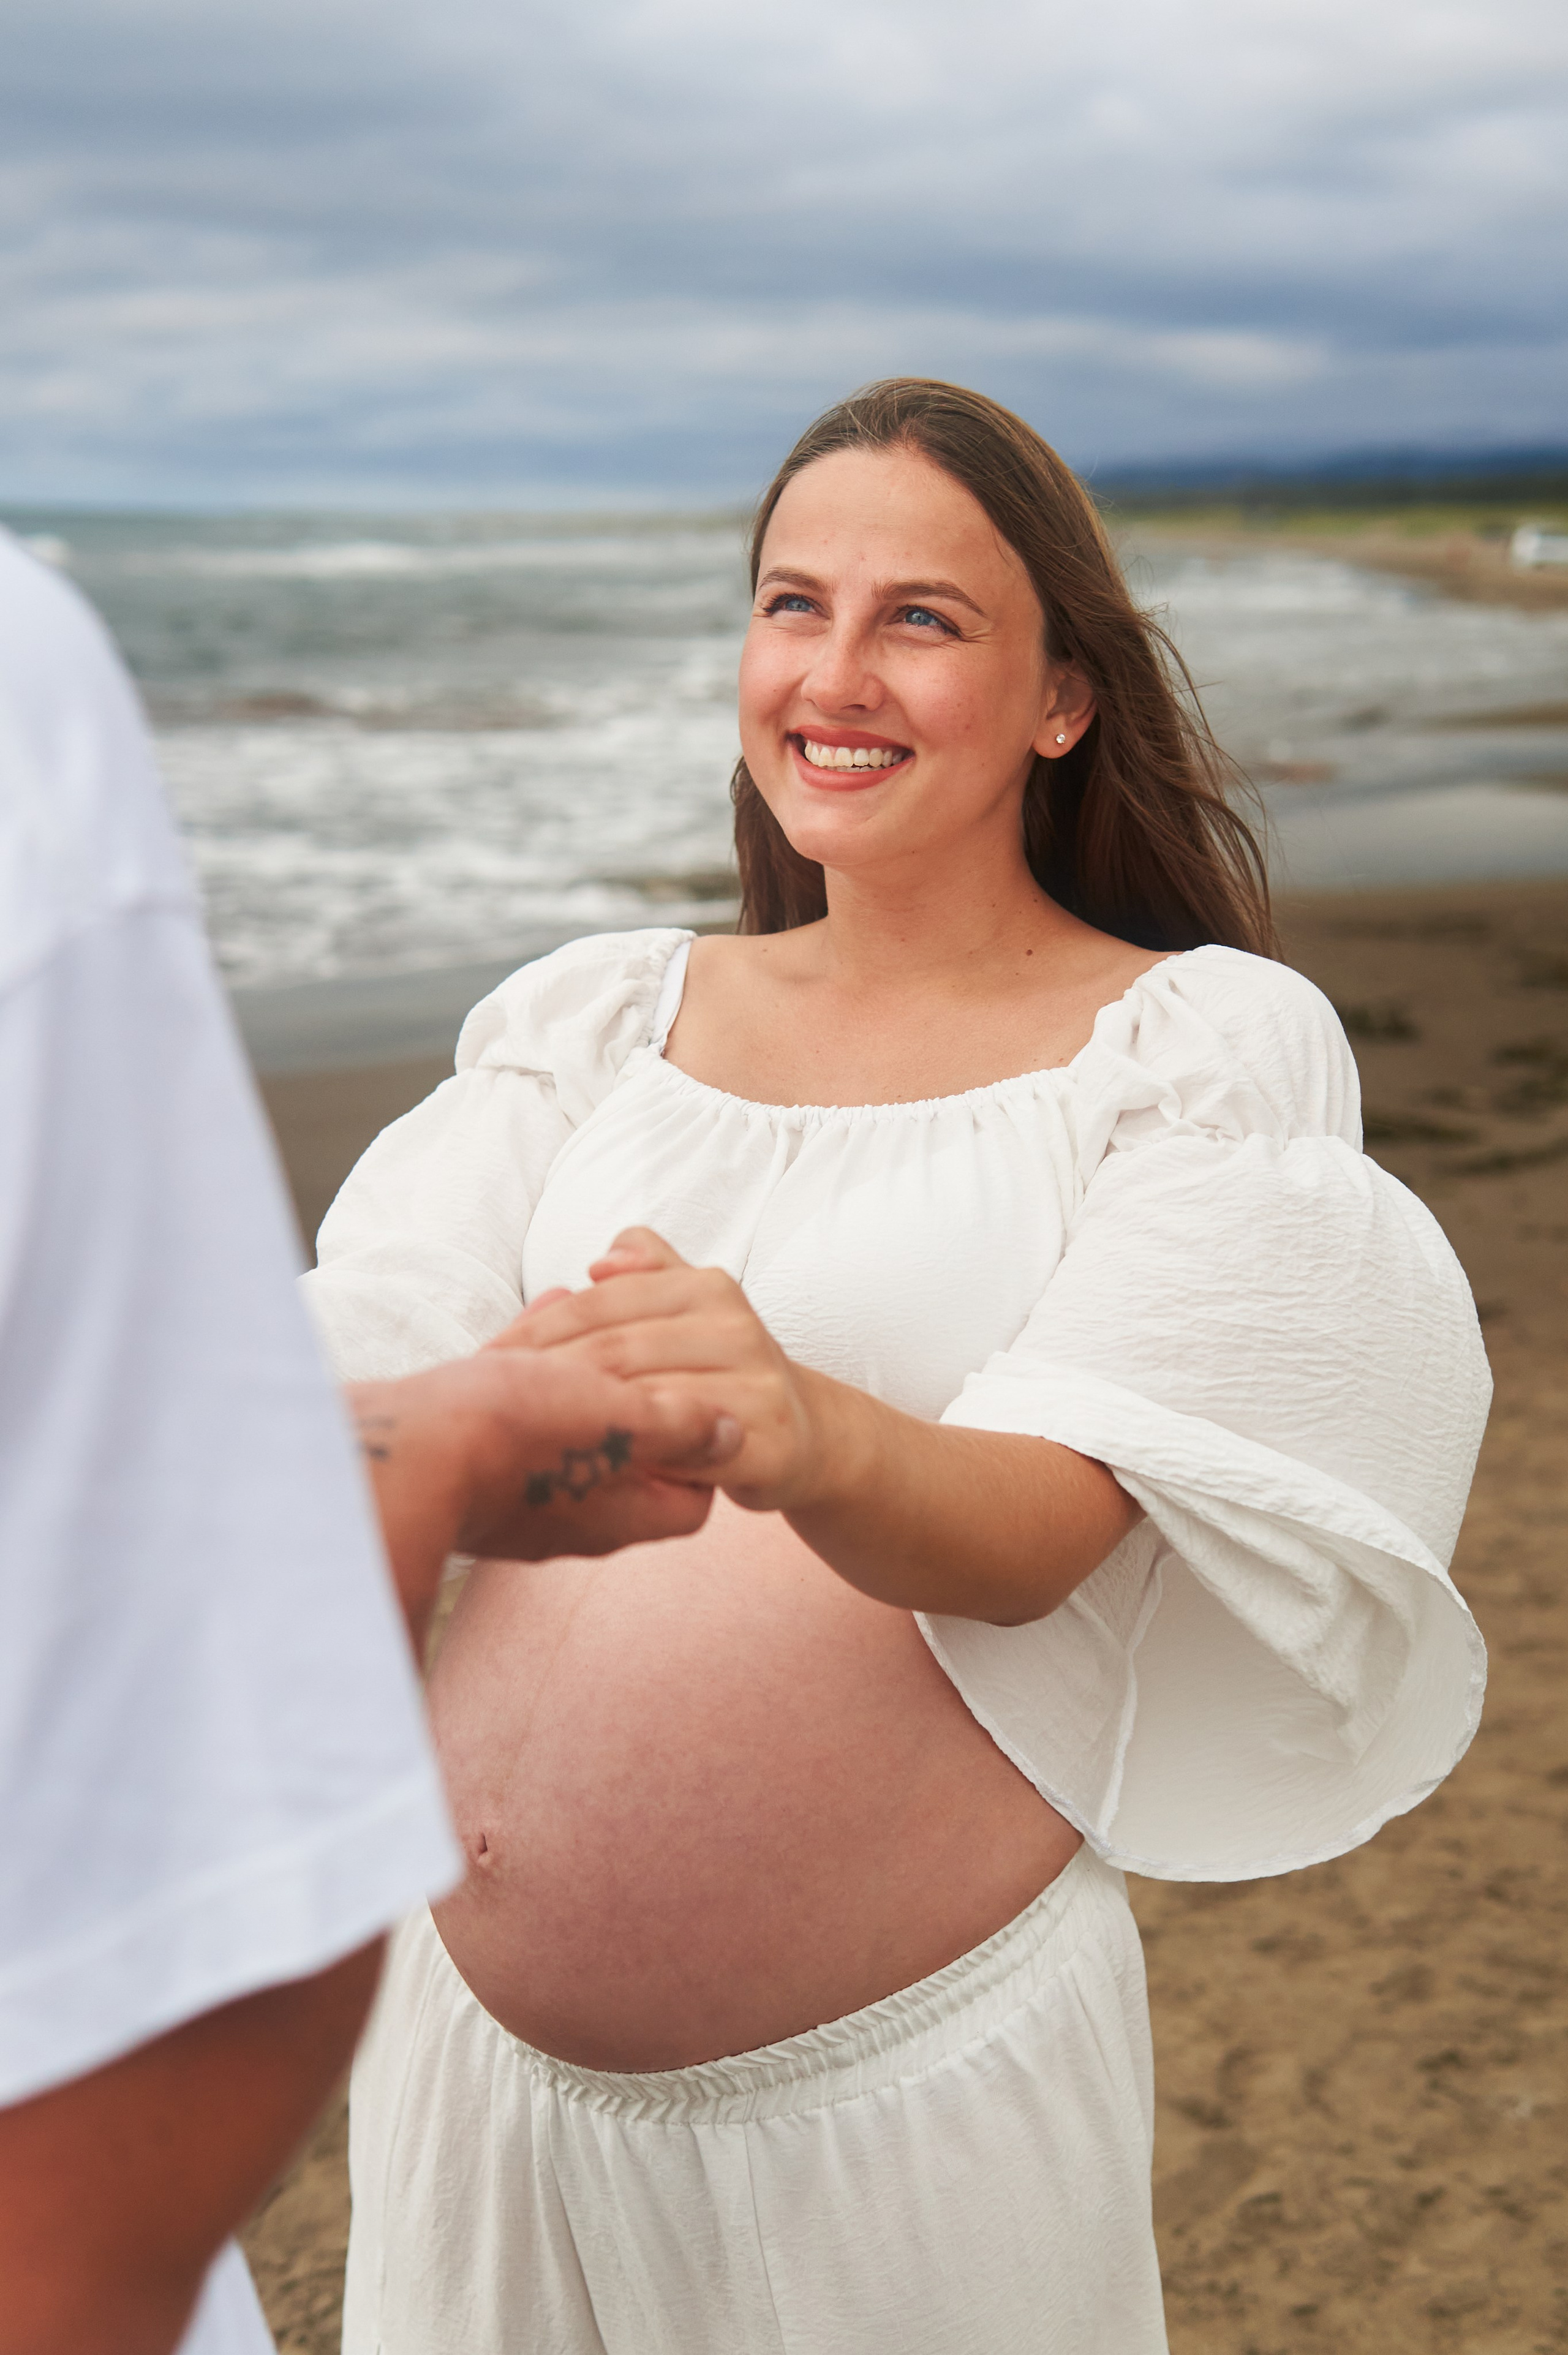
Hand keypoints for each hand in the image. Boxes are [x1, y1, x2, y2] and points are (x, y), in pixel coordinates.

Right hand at [348, 1344, 740, 1646]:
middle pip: (630, 1463)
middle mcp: (569, 1520)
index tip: (698, 1395)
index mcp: (618, 1515)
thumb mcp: (615, 1420)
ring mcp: (516, 1500)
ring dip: (581, 1376)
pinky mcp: (469, 1469)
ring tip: (589, 1317)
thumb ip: (677, 1426)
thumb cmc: (507, 1437)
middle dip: (637, 1399)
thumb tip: (733, 1432)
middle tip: (642, 1346)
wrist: (387, 1459)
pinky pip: (518, 1420)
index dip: (704, 1447)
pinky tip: (537, 1319)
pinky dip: (534, 1370)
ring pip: (567, 1434)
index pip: (691, 1497)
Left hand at [506, 1229, 846, 1513]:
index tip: (488, 1363)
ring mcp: (757, 1383)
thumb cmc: (721, 1369)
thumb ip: (647, 1267)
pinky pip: (682, 1453)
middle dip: (545, 1383)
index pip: (598, 1303)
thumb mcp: (687, 1306)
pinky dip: (637, 1463)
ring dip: (583, 1425)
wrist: (805, 1435)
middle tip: (496, 1409)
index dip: (535, 1334)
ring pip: (643, 1403)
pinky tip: (597, 1473)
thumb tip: (599, 1260)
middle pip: (612, 1354)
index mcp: (706, 1286)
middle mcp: (737, 1326)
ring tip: (531, 1441)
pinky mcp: (767, 1441)